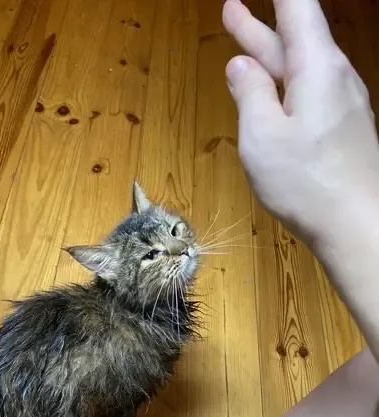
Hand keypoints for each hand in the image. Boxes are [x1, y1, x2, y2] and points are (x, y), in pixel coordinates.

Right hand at [223, 0, 378, 244]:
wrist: (356, 226)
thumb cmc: (305, 182)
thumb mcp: (262, 135)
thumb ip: (249, 93)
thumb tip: (240, 65)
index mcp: (317, 68)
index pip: (297, 7)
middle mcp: (335, 78)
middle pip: (295, 40)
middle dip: (258, 27)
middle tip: (229, 9)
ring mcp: (342, 105)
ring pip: (300, 70)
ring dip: (270, 56)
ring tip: (242, 45)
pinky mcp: (343, 129)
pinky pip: (308, 95)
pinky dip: (283, 86)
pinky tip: (270, 94)